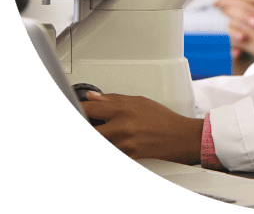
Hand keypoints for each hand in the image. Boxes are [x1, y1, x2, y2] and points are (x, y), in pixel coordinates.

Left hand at [82, 92, 203, 164]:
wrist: (180, 137)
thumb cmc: (163, 119)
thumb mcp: (140, 101)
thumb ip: (113, 99)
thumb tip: (93, 96)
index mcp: (124, 110)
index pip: (90, 109)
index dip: (78, 109)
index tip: (73, 109)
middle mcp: (121, 127)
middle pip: (88, 129)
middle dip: (85, 125)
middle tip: (88, 122)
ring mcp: (123, 144)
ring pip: (99, 141)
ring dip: (99, 136)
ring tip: (107, 131)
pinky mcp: (127, 157)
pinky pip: (110, 151)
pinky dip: (110, 145)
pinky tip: (115, 142)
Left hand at [214, 0, 253, 62]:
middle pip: (232, 3)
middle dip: (223, 3)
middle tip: (218, 5)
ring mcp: (250, 26)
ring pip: (230, 19)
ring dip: (228, 19)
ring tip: (226, 21)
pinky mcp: (248, 41)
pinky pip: (233, 37)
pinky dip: (232, 36)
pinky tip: (233, 37)